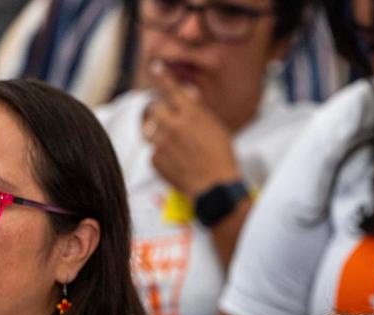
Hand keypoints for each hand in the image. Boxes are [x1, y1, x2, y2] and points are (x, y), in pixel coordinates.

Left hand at [143, 60, 241, 197]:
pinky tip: (178, 162)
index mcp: (191, 114)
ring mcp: (161, 143)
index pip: (171, 89)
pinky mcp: (155, 159)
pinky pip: (153, 151)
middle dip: (161, 113)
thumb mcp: (216, 128)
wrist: (215, 188)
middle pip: (154, 109)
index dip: (161, 77)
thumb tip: (188, 95)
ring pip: (152, 130)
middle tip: (172, 124)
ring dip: (161, 134)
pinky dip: (162, 154)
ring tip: (178, 147)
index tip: (154, 67)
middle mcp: (173, 125)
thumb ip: (198, 110)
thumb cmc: (221, 158)